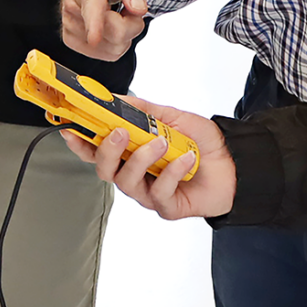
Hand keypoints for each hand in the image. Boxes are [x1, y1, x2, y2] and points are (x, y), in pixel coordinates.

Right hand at [60, 0, 148, 61]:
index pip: (92, 7)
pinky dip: (115, 42)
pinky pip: (109, 54)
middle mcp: (73, 6)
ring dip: (124, 34)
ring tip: (115, 14)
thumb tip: (138, 9)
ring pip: (114, 47)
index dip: (94, 25)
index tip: (93, 38)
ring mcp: (69, 26)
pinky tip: (108, 26)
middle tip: (128, 7)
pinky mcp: (72, 41)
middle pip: (116, 32)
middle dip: (132, 23)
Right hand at [62, 95, 235, 219]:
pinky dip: (171, 172)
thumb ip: (144, 110)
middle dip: (106, 151)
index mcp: (130, 153)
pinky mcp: (166, 207)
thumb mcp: (172, 117)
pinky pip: (158, 193)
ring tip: (161, 143)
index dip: (80, 142)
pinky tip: (186, 159)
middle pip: (103, 170)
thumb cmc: (202, 142)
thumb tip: (117, 98)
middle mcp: (134, 174)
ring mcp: (148, 193)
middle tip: (120, 133)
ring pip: (126, 183)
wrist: (235, 163)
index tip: (71, 128)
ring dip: (141, 159)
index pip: (96, 150)